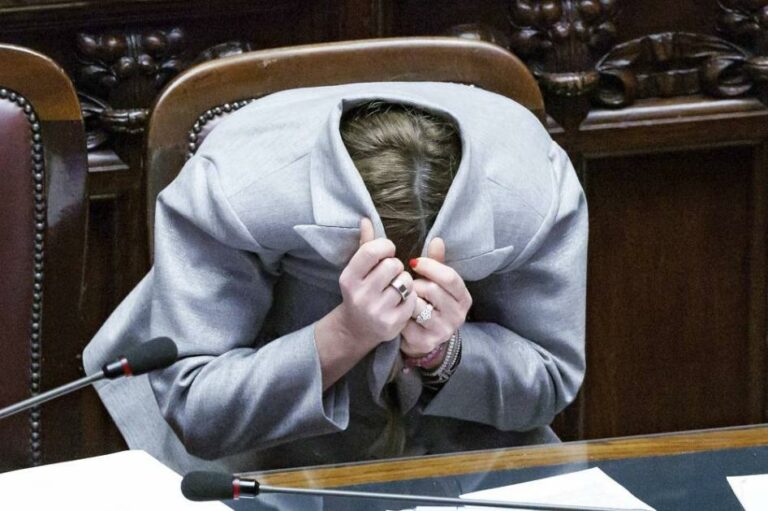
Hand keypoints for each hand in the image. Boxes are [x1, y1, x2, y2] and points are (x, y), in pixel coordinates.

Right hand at [335, 218, 416, 348]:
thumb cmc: (360, 291)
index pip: (372, 250)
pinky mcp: (392, 324)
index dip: (385, 247)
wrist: (356, 328)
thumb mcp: (357, 270)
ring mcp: (376, 311)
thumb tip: (366, 219)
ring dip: (405, 281)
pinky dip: (410, 297)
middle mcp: (360, 295)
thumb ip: (364, 245)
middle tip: (390, 274)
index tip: (386, 252)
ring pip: (405, 281)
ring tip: (396, 288)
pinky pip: (412, 298)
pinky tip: (400, 301)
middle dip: (395, 266)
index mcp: (348, 278)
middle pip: (392, 265)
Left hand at [400, 237, 471, 359]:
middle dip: (416, 284)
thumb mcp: (436, 282)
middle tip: (408, 284)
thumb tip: (437, 240)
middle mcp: (458, 316)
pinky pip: (406, 321)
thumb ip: (436, 262)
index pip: (450, 277)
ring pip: (418, 306)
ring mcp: (442, 332)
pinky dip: (399, 314)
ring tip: (404, 297)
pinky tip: (398, 312)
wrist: (422, 337)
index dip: (430, 266)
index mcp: (464, 298)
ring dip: (407, 299)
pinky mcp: (425, 342)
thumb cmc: (429, 303)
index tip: (414, 262)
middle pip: (432, 290)